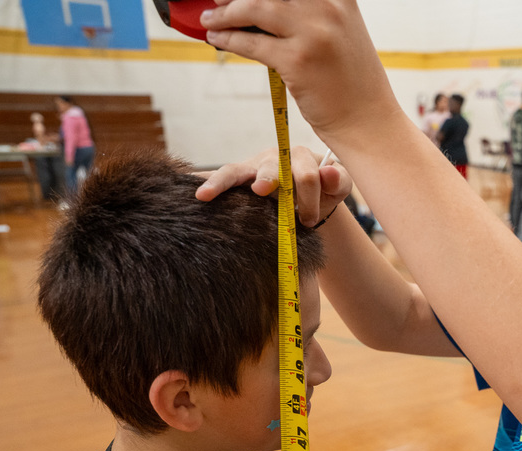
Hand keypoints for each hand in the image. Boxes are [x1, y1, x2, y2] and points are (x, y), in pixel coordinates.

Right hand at [196, 146, 353, 227]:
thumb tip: (329, 172)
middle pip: (270, 167)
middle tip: (263, 191)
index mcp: (300, 158)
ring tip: (204, 195)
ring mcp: (251, 168)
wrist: (308, 196)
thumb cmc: (323, 191)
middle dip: (268, 178)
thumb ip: (338, 181)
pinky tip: (183, 187)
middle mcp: (273, 159)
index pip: (306, 176)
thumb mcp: (338, 188)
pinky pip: (216, 178)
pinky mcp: (236, 179)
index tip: (309, 220)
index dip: (310, 200)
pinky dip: (200, 181)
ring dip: (221, 182)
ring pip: (234, 171)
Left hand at [200, 0, 401, 145]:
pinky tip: (219, 39)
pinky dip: (229, 39)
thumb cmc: (352, 83)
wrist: (367, 121)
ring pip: (254, 8)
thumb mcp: (340, 33)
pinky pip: (251, 42)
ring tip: (211, 18)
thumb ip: (309, 13)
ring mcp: (313, 33)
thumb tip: (260, 6)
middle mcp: (329, 8)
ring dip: (226, 12)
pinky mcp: (297, 60)